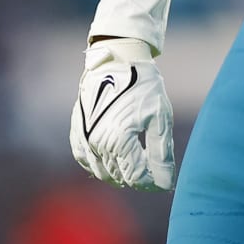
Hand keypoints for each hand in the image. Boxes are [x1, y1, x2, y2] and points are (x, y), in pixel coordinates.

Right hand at [68, 37, 174, 190]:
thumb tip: (166, 183)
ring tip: (135, 168)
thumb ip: (162, 153)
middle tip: (154, 172)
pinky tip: (110, 161)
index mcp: (119, 141)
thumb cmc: (143, 86)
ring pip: (101, 171)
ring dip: (118, 174)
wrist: (117, 60)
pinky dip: (97, 165)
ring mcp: (84, 137)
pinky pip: (84, 159)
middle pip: (119, 176)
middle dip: (138, 178)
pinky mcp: (77, 130)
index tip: (164, 179)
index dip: (152, 182)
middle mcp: (98, 143)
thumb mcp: (160, 118)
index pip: (136, 177)